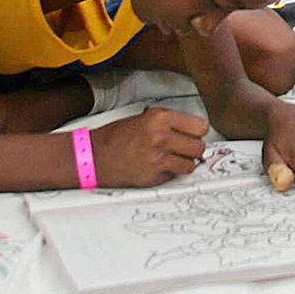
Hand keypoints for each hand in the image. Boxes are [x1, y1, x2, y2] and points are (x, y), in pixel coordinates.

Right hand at [91, 107, 209, 187]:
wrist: (94, 156)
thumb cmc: (115, 137)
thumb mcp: (144, 118)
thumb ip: (169, 122)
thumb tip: (191, 129)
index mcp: (160, 118)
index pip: (200, 126)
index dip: (198, 131)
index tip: (196, 134)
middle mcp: (161, 136)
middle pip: (199, 146)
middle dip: (194, 148)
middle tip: (186, 148)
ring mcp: (158, 157)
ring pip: (191, 163)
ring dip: (186, 162)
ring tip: (174, 158)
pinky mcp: (154, 175)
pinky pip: (175, 174)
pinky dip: (172, 172)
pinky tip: (161, 166)